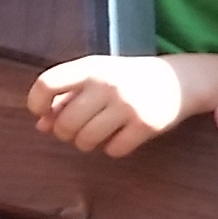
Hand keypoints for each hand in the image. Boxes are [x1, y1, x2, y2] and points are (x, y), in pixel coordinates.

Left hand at [27, 55, 188, 155]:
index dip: (37, 103)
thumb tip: (42, 126)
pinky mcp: (147, 125)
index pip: (47, 84)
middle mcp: (108, 85)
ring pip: (87, 140)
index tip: (43, 113)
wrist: (180, 79)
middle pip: (65, 122)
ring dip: (85, 144)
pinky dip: (112, 149)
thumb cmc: (128, 80)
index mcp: (91, 68)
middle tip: (75, 130)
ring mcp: (129, 105)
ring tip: (95, 136)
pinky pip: (114, 149)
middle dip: (64, 133)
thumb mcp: (97, 78)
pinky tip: (120, 138)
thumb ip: (67, 97)